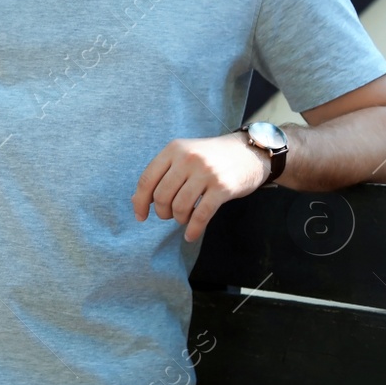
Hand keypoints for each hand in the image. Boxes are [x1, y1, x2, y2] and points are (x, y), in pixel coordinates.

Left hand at [131, 133, 270, 242]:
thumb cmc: (211, 158)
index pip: (147, 180)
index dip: (139, 202)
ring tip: (183, 218)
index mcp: (174, 149)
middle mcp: (188, 158)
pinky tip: (191, 235)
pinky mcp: (223, 187)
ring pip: (179, 207)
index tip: (140, 216)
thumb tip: (136, 201)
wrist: (249, 152)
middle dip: (162, 212)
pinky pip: (201, 215)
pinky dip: (193, 230)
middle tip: (169, 215)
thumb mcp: (184, 155)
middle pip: (161, 196)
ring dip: (178, 219)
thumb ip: (162, 174)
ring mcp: (206, 172)